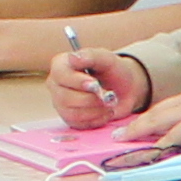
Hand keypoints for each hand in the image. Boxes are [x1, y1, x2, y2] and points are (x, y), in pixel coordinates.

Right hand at [40, 44, 154, 126]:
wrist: (124, 89)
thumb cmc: (112, 70)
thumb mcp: (106, 58)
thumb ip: (90, 56)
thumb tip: (73, 57)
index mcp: (60, 65)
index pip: (60, 75)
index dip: (78, 82)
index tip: (95, 84)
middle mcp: (56, 85)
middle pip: (65, 97)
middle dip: (91, 99)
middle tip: (109, 95)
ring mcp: (61, 104)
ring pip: (73, 113)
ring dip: (96, 110)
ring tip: (109, 103)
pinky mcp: (70, 119)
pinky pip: (80, 124)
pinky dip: (97, 119)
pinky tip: (105, 111)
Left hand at [109, 81, 180, 156]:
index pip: (169, 105)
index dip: (152, 117)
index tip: (138, 126)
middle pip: (158, 110)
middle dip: (137, 122)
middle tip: (120, 133)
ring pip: (159, 119)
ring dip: (139, 130)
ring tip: (124, 140)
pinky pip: (173, 133)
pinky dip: (160, 143)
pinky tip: (151, 150)